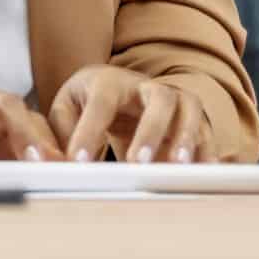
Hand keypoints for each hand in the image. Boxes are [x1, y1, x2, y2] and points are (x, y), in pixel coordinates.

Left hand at [48, 65, 208, 163]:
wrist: (120, 91)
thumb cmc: (88, 101)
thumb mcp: (66, 109)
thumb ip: (59, 133)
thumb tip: (50, 162)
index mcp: (109, 81)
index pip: (101, 103)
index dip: (90, 131)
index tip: (79, 162)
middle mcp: (147, 87)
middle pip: (158, 98)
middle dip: (150, 130)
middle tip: (138, 162)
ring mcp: (175, 100)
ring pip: (190, 110)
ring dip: (186, 138)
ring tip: (177, 168)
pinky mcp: (194, 119)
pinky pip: (207, 134)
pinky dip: (207, 154)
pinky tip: (201, 176)